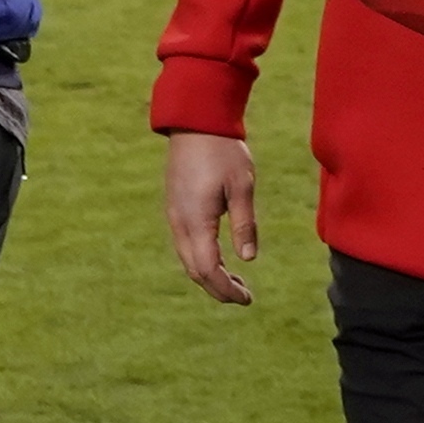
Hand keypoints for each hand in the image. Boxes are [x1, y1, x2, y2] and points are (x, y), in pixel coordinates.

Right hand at [163, 132, 261, 305]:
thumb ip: (244, 224)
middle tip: (245, 296)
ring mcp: (175, 216)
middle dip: (218, 288)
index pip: (208, 270)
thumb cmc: (223, 151)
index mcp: (196, 220)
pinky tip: (222, 258)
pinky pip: (186, 245)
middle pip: (195, 271)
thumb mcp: (242, 186)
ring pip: (188, 259)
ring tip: (237, 282)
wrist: (196, 122)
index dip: (226, 289)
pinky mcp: (176, 208)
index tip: (248, 299)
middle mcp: (180, 223)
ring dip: (210, 275)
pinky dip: (203, 259)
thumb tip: (249, 259)